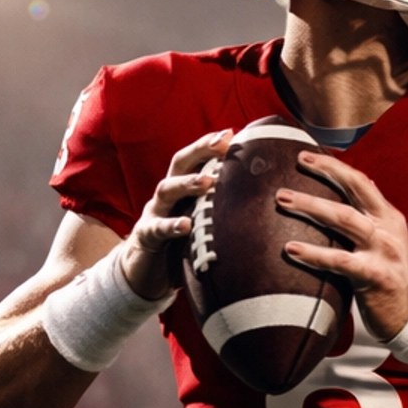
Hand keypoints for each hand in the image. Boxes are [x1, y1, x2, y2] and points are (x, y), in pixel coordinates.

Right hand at [120, 130, 231, 300]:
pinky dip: (170, 225)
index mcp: (183, 189)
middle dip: (200, 150)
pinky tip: (184, 225)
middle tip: (222, 143)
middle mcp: (167, 196)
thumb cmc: (180, 246)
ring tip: (208, 181)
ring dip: (188, 184)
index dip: (210, 145)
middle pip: (180, 164)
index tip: (231, 133)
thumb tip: (261, 205)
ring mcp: (154, 213)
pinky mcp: (146, 237)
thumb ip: (221, 212)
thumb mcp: (202, 225)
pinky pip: (156, 228)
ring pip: (167, 189)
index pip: (196, 160)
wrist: (146, 274)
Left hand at [277, 153, 407, 341]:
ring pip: (343, 219)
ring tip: (283, 200)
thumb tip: (343, 199)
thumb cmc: (392, 279)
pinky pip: (339, 260)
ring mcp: (382, 250)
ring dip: (311, 206)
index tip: (306, 157)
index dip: (333, 166)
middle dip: (322, 174)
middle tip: (291, 168)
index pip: (361, 181)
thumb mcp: (387, 242)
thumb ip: (368, 221)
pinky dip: (313, 253)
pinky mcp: (374, 275)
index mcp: (389, 217)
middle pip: (353, 190)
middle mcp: (387, 228)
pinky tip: (291, 249)